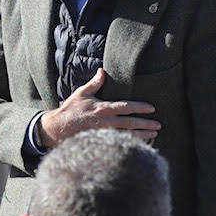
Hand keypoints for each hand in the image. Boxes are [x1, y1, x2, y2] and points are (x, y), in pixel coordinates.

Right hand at [36, 68, 159, 148]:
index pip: (125, 107)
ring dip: (142, 135)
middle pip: (130, 123)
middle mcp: (105, 121)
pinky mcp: (100, 142)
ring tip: (154, 134)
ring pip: (127, 135)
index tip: (151, 108)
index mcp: (102, 108)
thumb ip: (95, 83)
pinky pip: (119, 143)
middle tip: (158, 125)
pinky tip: (140, 144)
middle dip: (145, 124)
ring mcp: (103, 133)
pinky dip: (131, 143)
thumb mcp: (82, 93)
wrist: (58, 128)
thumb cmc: (70, 110)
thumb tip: (102, 71)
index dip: (139, 108)